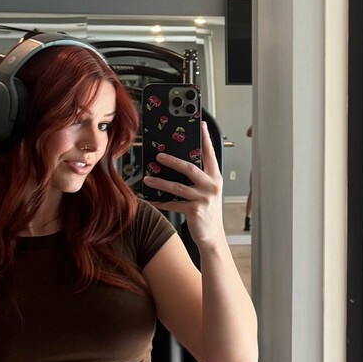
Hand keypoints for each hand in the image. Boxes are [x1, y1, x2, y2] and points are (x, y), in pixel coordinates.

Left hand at [138, 122, 225, 246]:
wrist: (212, 236)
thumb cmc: (207, 211)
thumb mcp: (207, 191)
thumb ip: (199, 178)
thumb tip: (177, 163)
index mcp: (215, 178)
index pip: (210, 154)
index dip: (205, 139)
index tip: (201, 125)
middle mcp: (211, 186)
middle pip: (189, 168)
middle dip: (172, 161)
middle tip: (159, 155)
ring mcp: (204, 199)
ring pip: (178, 187)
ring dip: (160, 182)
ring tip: (147, 179)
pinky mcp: (195, 211)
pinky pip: (173, 204)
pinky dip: (160, 202)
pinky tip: (151, 200)